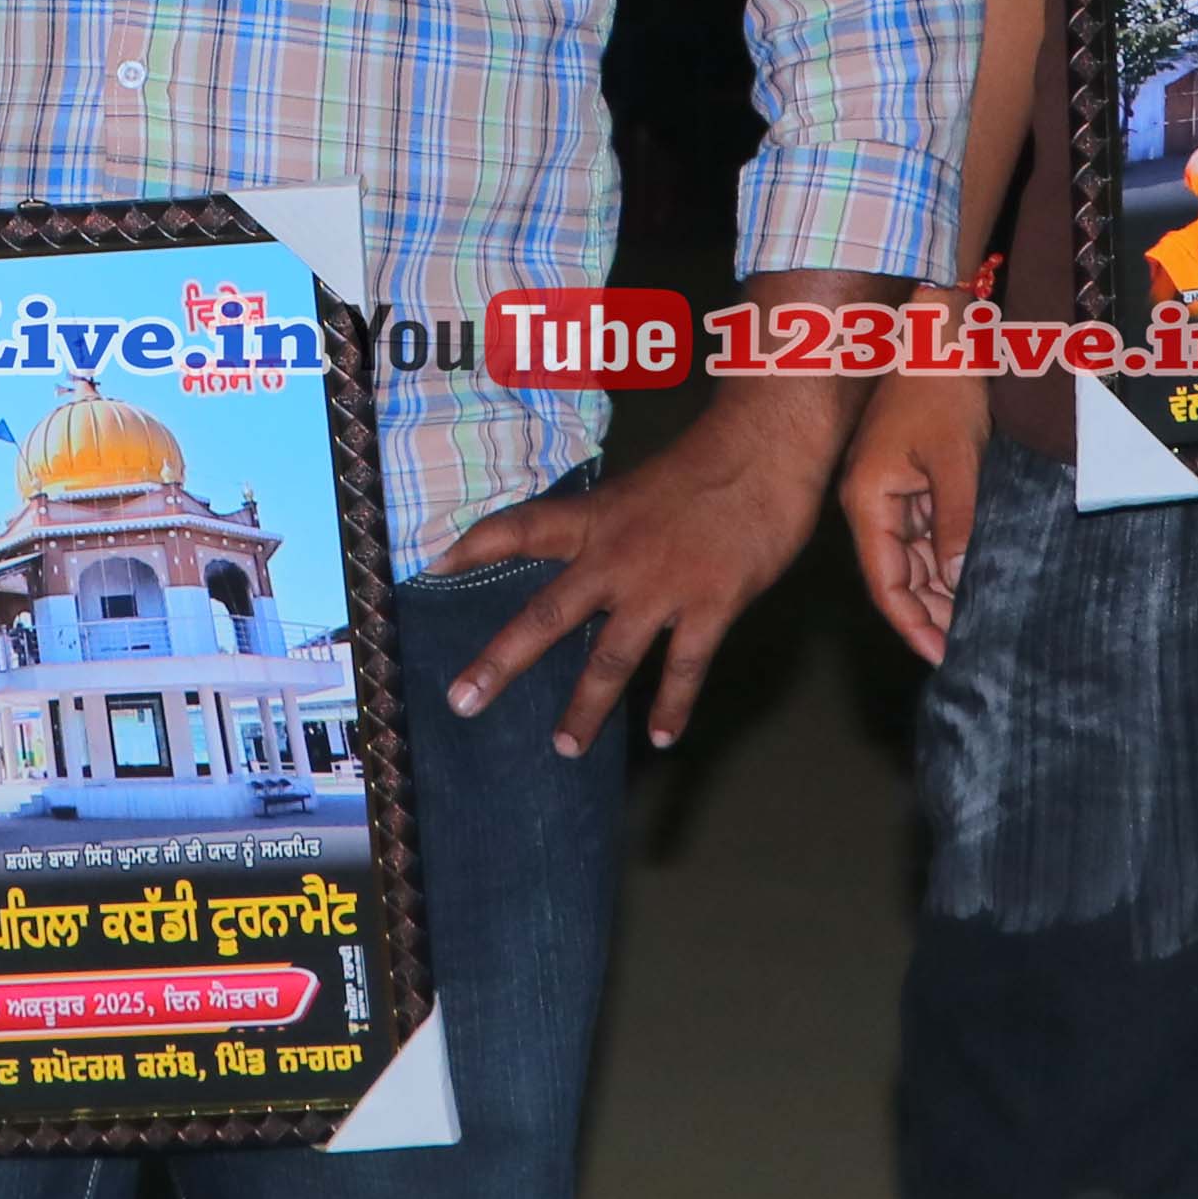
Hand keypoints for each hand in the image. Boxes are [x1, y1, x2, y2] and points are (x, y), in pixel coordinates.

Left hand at [435, 386, 842, 757]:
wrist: (765, 451)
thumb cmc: (707, 464)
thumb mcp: (639, 489)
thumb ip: (612, 530)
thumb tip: (592, 565)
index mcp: (595, 520)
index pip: (518, 530)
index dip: (472, 548)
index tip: (432, 569)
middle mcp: (615, 558)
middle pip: (546, 616)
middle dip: (501, 662)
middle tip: (462, 701)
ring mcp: (661, 588)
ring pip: (610, 659)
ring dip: (584, 708)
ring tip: (564, 747)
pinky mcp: (710, 606)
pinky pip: (684, 668)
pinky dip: (672, 707)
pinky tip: (660, 738)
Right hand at [838, 367, 992, 666]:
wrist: (941, 333)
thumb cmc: (941, 387)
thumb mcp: (955, 458)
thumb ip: (957, 523)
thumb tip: (959, 582)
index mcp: (867, 500)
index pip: (885, 582)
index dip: (912, 623)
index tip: (942, 657)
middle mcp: (872, 504)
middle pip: (897, 577)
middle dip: (931, 615)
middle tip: (970, 648)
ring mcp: (891, 493)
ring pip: (914, 560)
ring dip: (941, 591)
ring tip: (976, 625)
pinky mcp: (913, 482)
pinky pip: (928, 535)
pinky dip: (949, 560)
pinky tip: (974, 580)